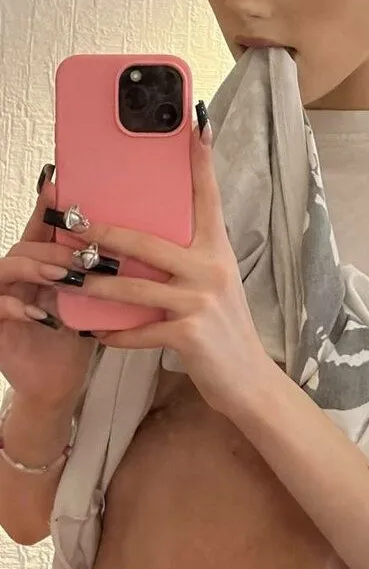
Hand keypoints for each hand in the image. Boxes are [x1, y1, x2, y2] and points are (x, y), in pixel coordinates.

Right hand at [0, 175, 95, 408]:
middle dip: (56, 247)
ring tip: (62, 276)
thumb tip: (153, 241)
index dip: (49, 207)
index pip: (44, 228)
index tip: (60, 185)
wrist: (61, 383)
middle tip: (84, 255)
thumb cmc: (79, 337)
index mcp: (45, 263)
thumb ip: (107, 271)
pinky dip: (15, 306)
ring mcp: (5, 296)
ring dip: (36, 268)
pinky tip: (38, 313)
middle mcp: (22, 275)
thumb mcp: (97, 299)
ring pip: (8, 267)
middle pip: (29, 244)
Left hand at [64, 126, 272, 419]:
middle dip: (102, 233)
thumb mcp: (214, 284)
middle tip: (71, 220)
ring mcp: (200, 302)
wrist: (248, 379)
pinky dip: (112, 334)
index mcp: (217, 250)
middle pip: (146, 241)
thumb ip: (188, 260)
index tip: (196, 124)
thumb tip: (143, 242)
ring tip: (63, 279)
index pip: (207, 197)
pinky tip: (93, 332)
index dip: (201, 160)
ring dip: (91, 285)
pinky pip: (137, 330)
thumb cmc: (225, 328)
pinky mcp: (188, 334)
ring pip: (131, 287)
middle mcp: (210, 269)